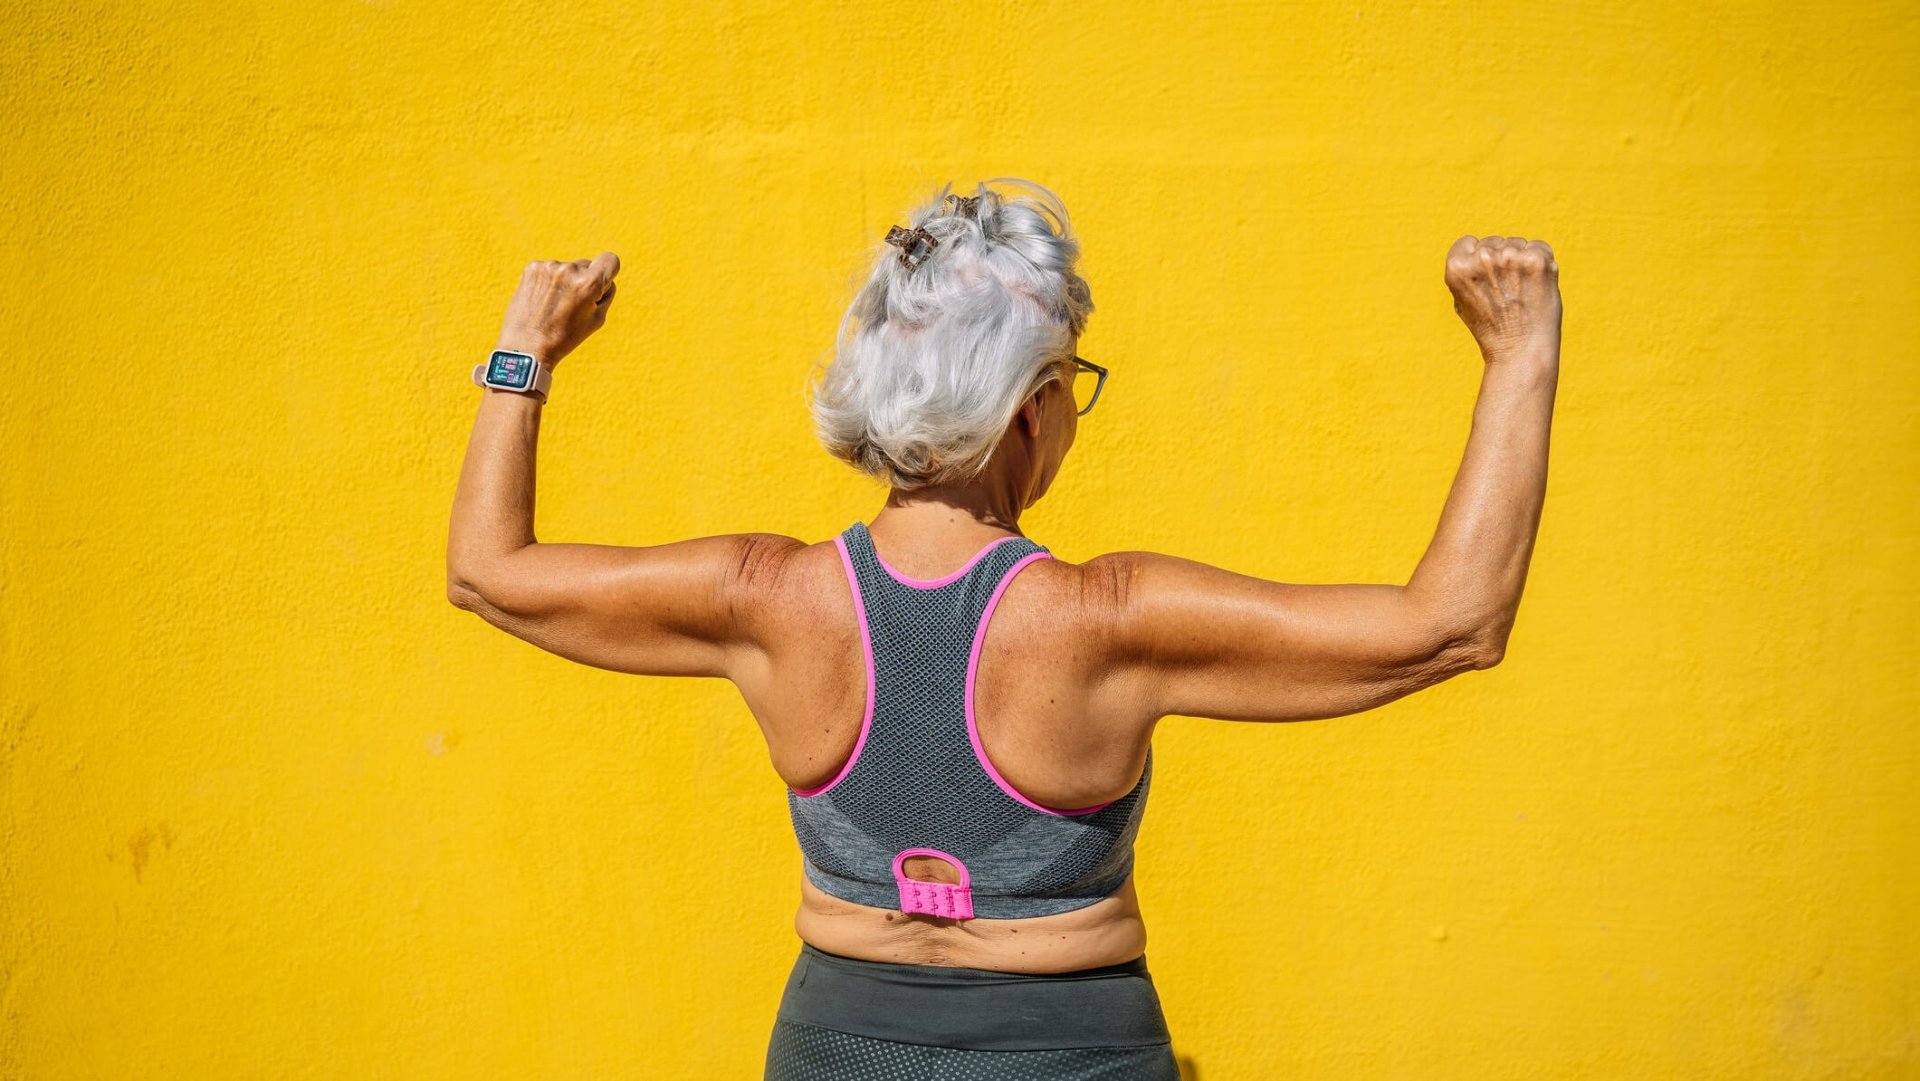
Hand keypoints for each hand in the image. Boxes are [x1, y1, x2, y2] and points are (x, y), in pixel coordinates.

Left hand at [495, 252, 620, 366]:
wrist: (526, 345)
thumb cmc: (565, 337)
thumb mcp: (597, 319)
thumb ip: (606, 294)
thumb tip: (605, 277)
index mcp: (588, 284)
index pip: (610, 260)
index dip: (609, 272)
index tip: (601, 284)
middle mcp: (568, 270)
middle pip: (588, 265)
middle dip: (585, 281)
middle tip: (572, 306)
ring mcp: (548, 267)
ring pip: (568, 268)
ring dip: (565, 281)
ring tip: (554, 305)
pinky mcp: (532, 268)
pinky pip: (551, 269)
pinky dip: (549, 281)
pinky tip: (542, 299)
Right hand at [1444, 236, 1559, 363]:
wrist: (1520, 351)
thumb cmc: (1491, 330)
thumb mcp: (1462, 301)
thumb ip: (1466, 274)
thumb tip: (1476, 251)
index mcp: (1457, 267)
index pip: (1468, 243)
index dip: (1477, 261)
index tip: (1486, 281)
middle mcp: (1482, 258)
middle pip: (1494, 241)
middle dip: (1501, 261)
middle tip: (1506, 292)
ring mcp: (1511, 257)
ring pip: (1517, 243)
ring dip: (1522, 261)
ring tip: (1521, 291)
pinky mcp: (1537, 260)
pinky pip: (1539, 248)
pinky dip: (1541, 264)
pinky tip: (1536, 286)